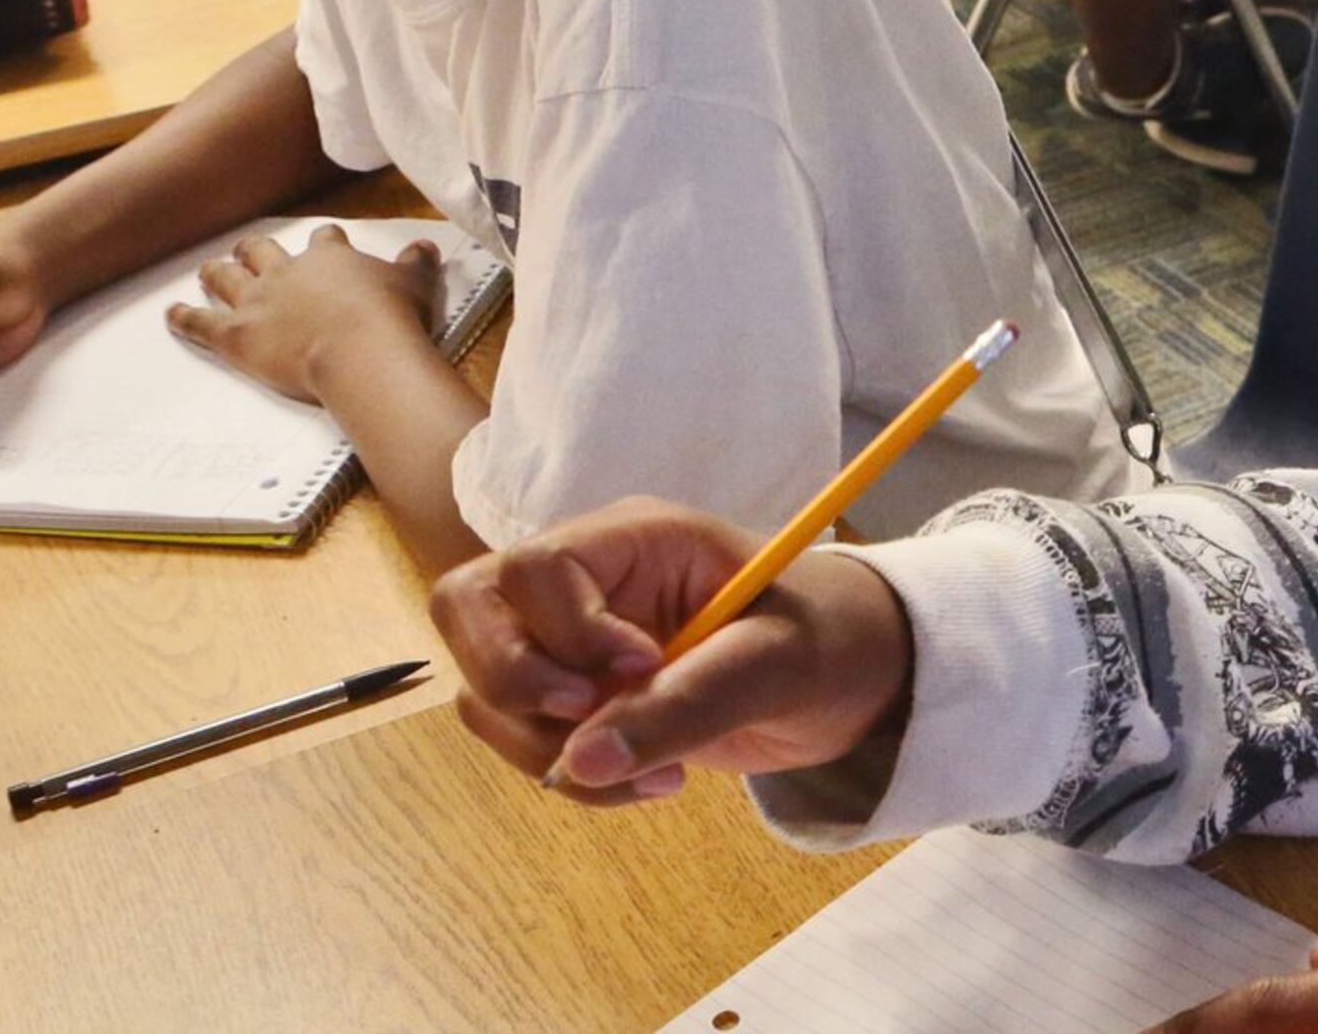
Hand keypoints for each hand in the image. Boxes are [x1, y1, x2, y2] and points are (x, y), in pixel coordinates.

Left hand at [164, 225, 440, 405]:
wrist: (360, 349)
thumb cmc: (391, 316)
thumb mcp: (416, 284)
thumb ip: (416, 263)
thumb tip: (426, 246)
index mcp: (328, 258)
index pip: (322, 241)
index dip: (322, 243)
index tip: (323, 243)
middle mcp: (286, 273)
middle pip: (261, 252)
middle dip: (253, 250)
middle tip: (247, 251)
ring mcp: (258, 302)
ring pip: (227, 278)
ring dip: (216, 273)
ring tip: (208, 270)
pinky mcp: (236, 335)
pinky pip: (202, 323)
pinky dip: (184, 319)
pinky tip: (172, 315)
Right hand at [430, 497, 916, 806]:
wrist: (848, 681)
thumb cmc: (826, 640)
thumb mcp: (776, 665)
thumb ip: (686, 705)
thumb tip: (579, 763)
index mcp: (635, 537)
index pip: (536, 566)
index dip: (566, 631)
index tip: (640, 671)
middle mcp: (584, 579)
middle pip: (469, 607)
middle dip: (516, 683)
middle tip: (591, 719)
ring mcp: (566, 637)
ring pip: (484, 686)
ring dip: (547, 747)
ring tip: (655, 772)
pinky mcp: (570, 694)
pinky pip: (519, 735)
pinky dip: (570, 774)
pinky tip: (649, 779)